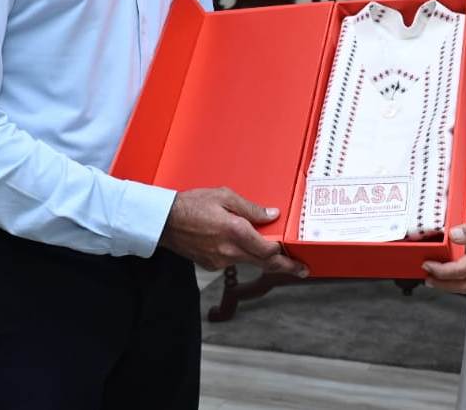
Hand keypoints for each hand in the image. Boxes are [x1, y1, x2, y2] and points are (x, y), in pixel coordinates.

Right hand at [159, 187, 307, 276]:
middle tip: (301, 270)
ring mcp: (219, 261)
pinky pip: (233, 261)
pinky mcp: (211, 264)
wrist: (164, 222)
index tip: (298, 261)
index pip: (268, 251)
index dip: (285, 256)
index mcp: (235, 232)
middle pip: (263, 263)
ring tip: (274, 251)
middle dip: (284, 267)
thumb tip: (271, 215)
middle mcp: (229, 251)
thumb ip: (250, 208)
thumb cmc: (191, 205)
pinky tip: (241, 243)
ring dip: (262, 259)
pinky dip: (242, 254)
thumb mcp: (224, 196)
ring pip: (249, 262)